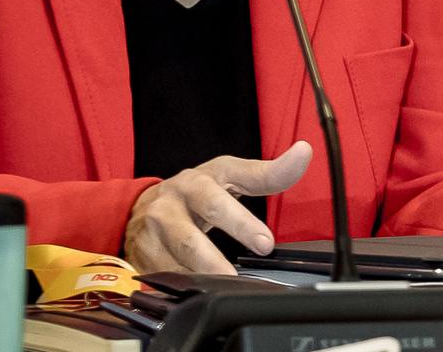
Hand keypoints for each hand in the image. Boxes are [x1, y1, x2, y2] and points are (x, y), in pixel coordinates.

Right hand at [124, 141, 311, 273]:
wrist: (139, 211)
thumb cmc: (193, 195)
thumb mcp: (227, 179)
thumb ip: (267, 174)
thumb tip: (303, 154)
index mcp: (209, 175)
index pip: (245, 174)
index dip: (271, 178)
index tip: (285, 203)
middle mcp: (182, 193)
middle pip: (212, 206)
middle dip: (240, 225)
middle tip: (264, 245)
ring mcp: (160, 222)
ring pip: (187, 245)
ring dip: (210, 264)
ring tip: (229, 279)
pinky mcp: (144, 250)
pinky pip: (169, 270)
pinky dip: (187, 281)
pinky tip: (200, 289)